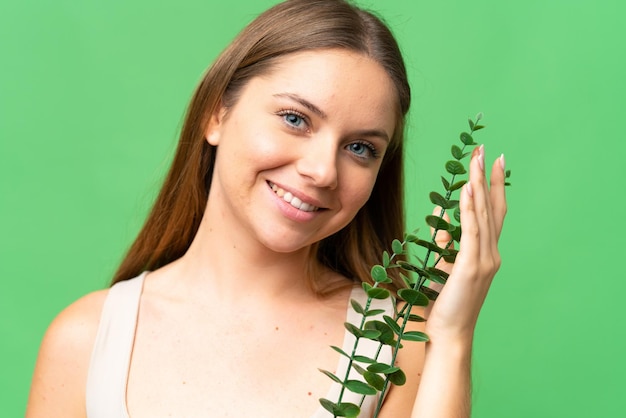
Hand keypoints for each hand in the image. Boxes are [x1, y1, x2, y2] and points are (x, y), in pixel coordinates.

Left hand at [425, 145, 506, 342]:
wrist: (449, 333)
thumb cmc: (445, 303)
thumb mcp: (444, 268)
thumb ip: (446, 244)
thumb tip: (442, 223)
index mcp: (486, 253)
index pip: (493, 213)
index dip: (494, 187)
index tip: (495, 163)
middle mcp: (490, 253)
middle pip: (492, 208)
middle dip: (488, 177)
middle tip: (486, 151)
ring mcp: (483, 260)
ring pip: (482, 215)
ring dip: (479, 185)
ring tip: (478, 159)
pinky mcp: (470, 267)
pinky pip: (471, 231)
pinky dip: (469, 209)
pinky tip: (467, 189)